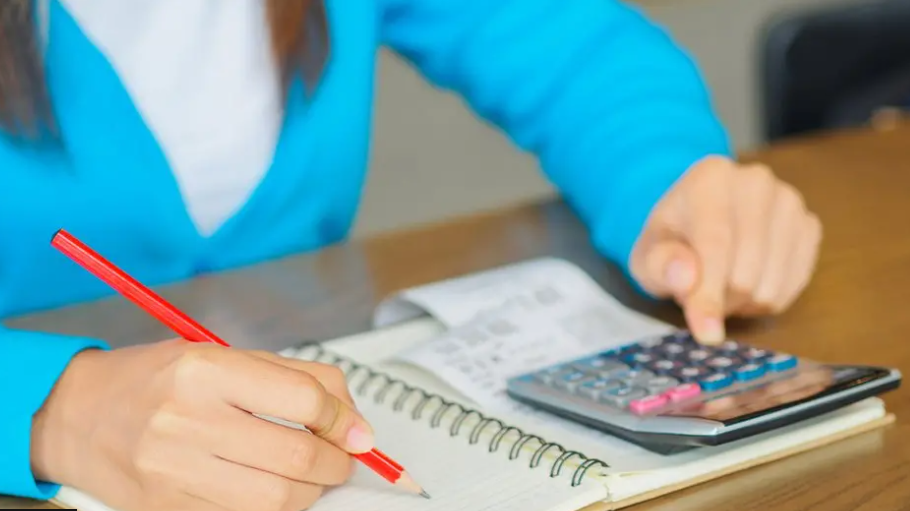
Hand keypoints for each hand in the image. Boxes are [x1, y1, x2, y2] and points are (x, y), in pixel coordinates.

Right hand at [30, 340, 372, 510]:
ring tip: (309, 474)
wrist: (77, 415)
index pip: (303, 399)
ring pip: (276, 499)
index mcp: (205, 370)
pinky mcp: (168, 507)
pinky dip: (272, 508)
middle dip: (336, 463)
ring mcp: (174, 470)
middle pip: (296, 456)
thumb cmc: (154, 380)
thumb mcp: (222, 355)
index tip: (358, 431)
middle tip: (342, 458)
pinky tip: (271, 488)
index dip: (344, 419)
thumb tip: (352, 418)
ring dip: (309, 491)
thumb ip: (294, 379)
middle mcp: (186, 419)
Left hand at [629, 156, 821, 343]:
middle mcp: (756, 181)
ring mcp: (789, 202)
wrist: (697, 222)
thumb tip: (686, 278)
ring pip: (771, 284)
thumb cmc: (671, 242)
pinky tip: (747, 285)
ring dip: (743, 303)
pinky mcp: (809, 225)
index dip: (709, 294)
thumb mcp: (648, 256)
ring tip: (721, 287)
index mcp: (710, 177)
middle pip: (745, 271)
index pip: (715, 244)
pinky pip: (795, 284)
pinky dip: (768, 298)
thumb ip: (660, 266)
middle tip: (701, 297)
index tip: (706, 333)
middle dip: (720, 300)